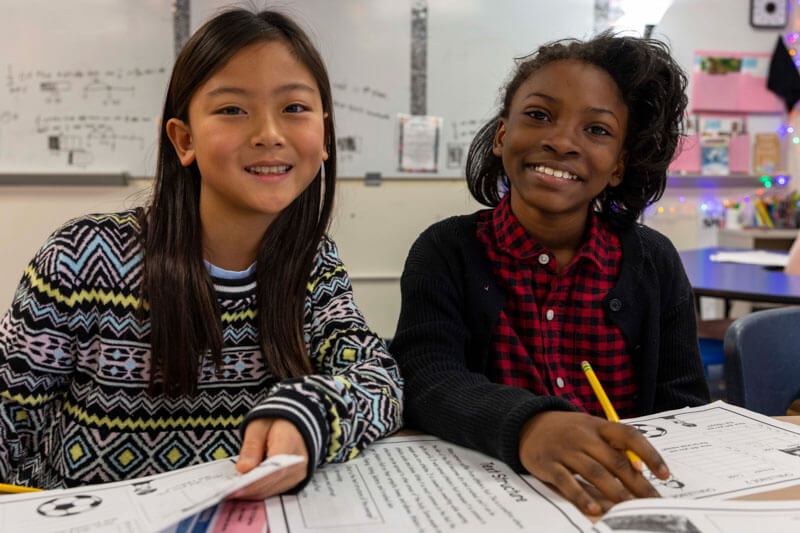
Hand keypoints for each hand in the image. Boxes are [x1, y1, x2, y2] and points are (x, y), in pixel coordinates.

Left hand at [231, 418, 308, 498]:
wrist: (294, 423)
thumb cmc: (275, 421)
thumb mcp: (258, 427)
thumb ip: (251, 447)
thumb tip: (243, 469)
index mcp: (291, 443)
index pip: (274, 469)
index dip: (255, 482)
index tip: (235, 489)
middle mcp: (299, 463)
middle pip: (272, 483)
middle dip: (249, 490)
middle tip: (227, 493)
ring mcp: (298, 473)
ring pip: (272, 490)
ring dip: (252, 492)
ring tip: (232, 492)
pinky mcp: (294, 480)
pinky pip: (275, 489)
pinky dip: (259, 490)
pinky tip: (244, 489)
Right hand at [518, 411, 669, 514]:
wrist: (527, 424)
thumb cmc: (567, 432)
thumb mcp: (591, 430)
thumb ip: (613, 447)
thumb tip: (640, 471)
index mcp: (598, 425)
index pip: (629, 436)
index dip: (650, 454)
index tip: (665, 475)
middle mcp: (583, 435)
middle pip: (615, 461)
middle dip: (637, 484)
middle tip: (651, 503)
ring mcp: (565, 449)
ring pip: (595, 472)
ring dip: (615, 492)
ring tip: (629, 509)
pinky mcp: (547, 464)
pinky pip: (566, 481)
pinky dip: (581, 496)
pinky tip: (593, 509)